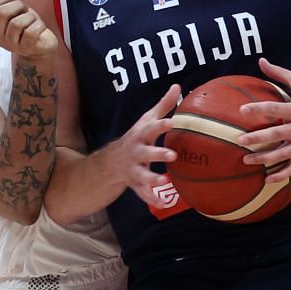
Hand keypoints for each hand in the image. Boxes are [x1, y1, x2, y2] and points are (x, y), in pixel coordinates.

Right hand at [0, 0, 58, 58]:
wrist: (40, 47)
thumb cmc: (26, 25)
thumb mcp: (13, 9)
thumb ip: (5, 0)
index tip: (14, 3)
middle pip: (2, 13)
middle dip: (18, 6)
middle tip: (25, 12)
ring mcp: (9, 45)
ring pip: (17, 23)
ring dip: (30, 17)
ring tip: (32, 22)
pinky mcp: (25, 49)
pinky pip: (31, 32)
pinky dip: (40, 26)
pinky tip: (40, 30)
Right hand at [101, 84, 180, 206]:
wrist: (111, 161)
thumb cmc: (137, 137)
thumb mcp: (147, 120)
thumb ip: (164, 105)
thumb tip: (178, 86)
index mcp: (142, 135)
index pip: (152, 128)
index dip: (161, 125)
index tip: (172, 122)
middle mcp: (136, 152)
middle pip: (146, 152)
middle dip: (158, 154)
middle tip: (173, 155)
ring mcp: (134, 169)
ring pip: (142, 175)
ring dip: (153, 179)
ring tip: (165, 181)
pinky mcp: (135, 183)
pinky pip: (143, 193)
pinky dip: (151, 199)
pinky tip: (163, 203)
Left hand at [238, 58, 290, 184]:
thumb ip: (278, 73)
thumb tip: (260, 60)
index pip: (276, 108)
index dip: (258, 109)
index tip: (242, 110)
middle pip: (278, 134)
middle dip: (258, 138)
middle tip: (240, 140)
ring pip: (283, 154)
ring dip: (265, 159)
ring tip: (246, 160)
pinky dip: (281, 175)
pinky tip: (266, 179)